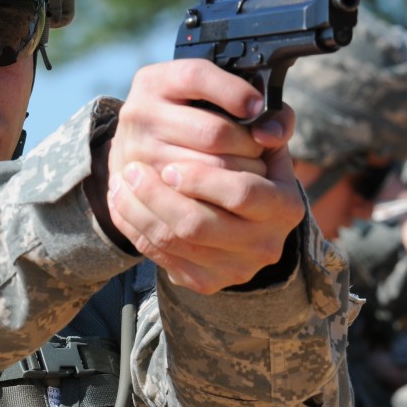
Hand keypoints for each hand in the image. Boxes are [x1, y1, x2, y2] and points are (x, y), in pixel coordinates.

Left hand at [101, 59, 304, 292]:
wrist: (249, 222)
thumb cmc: (254, 170)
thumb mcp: (267, 145)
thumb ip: (271, 124)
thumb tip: (261, 127)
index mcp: (286, 208)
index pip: (241, 194)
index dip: (202, 180)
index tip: (170, 166)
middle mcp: (265, 245)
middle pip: (199, 224)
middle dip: (158, 196)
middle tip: (132, 170)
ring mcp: (235, 269)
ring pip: (174, 242)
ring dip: (139, 211)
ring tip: (120, 182)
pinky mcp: (207, 282)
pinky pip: (162, 257)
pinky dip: (135, 230)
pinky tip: (121, 204)